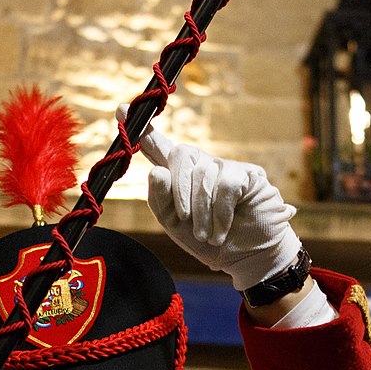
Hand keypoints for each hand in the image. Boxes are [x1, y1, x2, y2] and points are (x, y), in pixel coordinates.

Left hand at [120, 106, 301, 292]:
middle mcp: (201, 165)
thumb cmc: (206, 241)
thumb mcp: (174, 224)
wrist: (244, 259)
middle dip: (179, 191)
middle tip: (185, 221)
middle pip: (180, 155)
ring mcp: (225, 167)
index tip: (122, 110)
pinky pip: (226, 185)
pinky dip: (220, 213)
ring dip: (202, 212)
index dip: (142, 129)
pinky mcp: (248, 174)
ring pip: (204, 174)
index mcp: (178, 176)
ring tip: (207, 235)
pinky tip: (221, 230)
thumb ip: (160, 199)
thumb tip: (157, 171)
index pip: (159, 147)